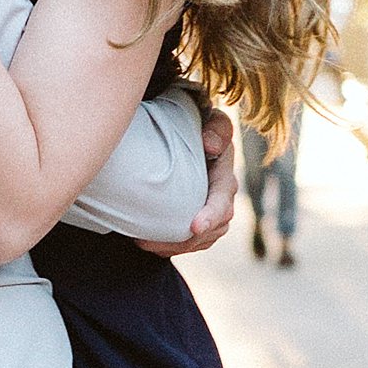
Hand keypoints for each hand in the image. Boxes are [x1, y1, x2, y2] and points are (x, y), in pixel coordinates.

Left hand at [142, 102, 236, 256]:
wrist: (193, 137)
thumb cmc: (201, 126)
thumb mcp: (213, 120)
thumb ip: (217, 128)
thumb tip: (210, 145)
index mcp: (225, 177)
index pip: (223, 202)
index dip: (210, 216)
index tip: (194, 227)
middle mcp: (222, 200)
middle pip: (211, 230)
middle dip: (183, 241)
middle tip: (148, 243)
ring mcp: (211, 213)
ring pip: (199, 241)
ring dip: (172, 247)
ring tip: (142, 244)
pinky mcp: (198, 222)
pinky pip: (189, 243)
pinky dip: (170, 247)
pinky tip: (147, 243)